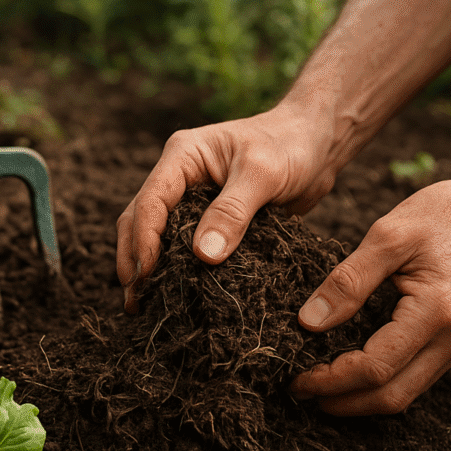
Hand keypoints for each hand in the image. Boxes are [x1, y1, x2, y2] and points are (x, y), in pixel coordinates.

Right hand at [116, 103, 339, 311]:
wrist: (317, 145)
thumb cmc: (291, 146)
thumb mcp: (263, 174)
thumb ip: (232, 212)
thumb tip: (203, 255)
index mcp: (183, 157)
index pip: (150, 202)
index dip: (144, 240)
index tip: (148, 276)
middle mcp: (180, 178)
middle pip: (140, 220)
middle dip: (134, 260)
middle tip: (134, 301)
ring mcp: (192, 200)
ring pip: (156, 236)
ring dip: (147, 268)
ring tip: (142, 305)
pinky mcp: (210, 220)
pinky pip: (184, 246)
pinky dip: (174, 269)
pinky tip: (172, 295)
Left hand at [291, 172, 450, 415]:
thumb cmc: (446, 214)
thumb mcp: (388, 234)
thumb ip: (348, 280)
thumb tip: (309, 322)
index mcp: (435, 313)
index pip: (375, 368)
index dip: (331, 380)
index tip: (297, 378)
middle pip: (392, 396)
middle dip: (343, 402)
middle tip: (301, 391)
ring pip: (406, 392)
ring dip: (361, 398)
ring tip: (321, 387)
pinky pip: (417, 375)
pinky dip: (382, 382)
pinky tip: (354, 370)